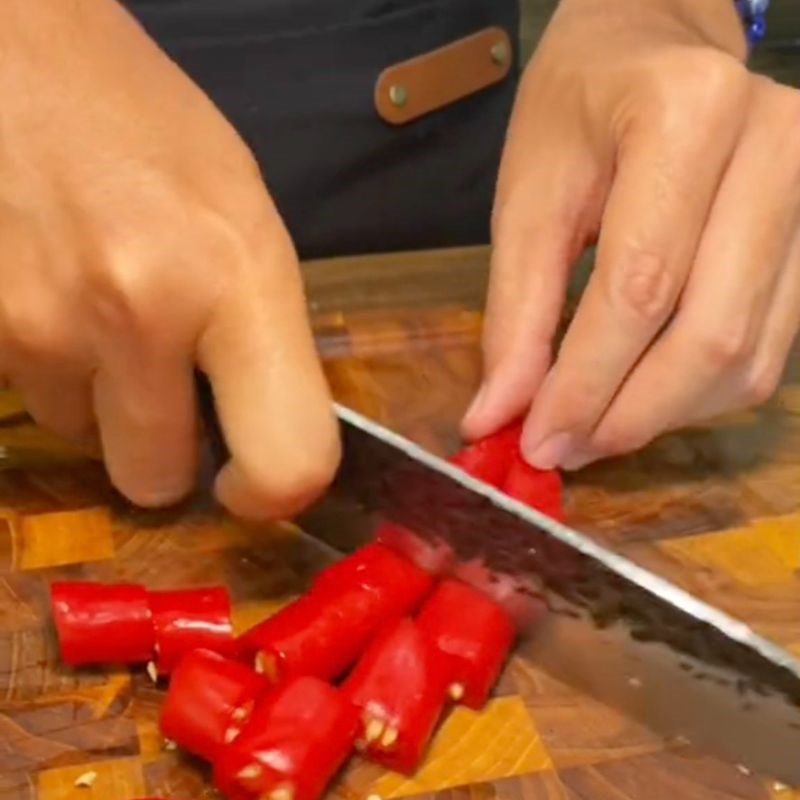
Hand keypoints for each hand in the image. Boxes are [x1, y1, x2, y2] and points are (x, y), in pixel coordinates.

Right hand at [0, 0, 338, 518]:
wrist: (16, 51)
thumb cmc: (150, 128)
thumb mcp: (247, 220)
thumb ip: (263, 336)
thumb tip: (260, 440)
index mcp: (238, 277)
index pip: (288, 458)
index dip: (273, 492)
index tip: (249, 483)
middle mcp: (139, 312)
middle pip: (154, 480)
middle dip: (161, 447)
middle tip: (165, 381)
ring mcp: (38, 324)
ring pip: (80, 436)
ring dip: (97, 395)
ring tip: (101, 302)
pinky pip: (26, 396)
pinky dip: (48, 364)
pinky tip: (55, 289)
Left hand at [463, 0, 799, 468]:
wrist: (656, 47)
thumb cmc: (580, 109)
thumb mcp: (529, 195)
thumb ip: (517, 309)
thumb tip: (498, 415)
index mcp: (688, 116)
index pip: (640, 288)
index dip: (584, 384)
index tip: (534, 441)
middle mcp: (778, 150)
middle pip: (709, 335)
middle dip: (628, 415)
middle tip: (562, 449)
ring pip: (749, 359)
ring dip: (663, 415)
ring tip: (592, 428)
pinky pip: (769, 352)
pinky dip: (697, 395)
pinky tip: (642, 397)